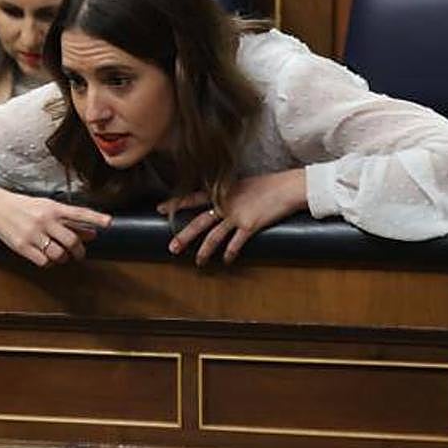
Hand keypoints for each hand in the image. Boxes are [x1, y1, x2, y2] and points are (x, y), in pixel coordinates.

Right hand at [0, 190, 112, 267]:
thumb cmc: (23, 207)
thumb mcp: (46, 207)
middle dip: (79, 251)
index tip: (108, 223)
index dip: (95, 218)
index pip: (79, 213)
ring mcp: (33, 234)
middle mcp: (44, 220)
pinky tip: (46, 257)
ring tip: (60, 255)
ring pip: (59, 254)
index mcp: (52, 207)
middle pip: (72, 240)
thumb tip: (91, 233)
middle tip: (79, 254)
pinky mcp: (22, 246)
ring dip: (63, 258)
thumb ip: (68, 220)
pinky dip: (48, 262)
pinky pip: (43, 261)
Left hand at [157, 168, 306, 265]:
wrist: (287, 187)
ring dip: (204, 251)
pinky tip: (226, 261)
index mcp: (222, 192)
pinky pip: (235, 244)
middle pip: (199, 222)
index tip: (160, 209)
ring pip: (214, 237)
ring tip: (198, 262)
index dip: (176, 204)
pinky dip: (230, 254)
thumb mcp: (242, 185)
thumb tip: (218, 203)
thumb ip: (228, 194)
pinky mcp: (250, 225)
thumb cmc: (267, 185)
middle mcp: (225, 204)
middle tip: (172, 248)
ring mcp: (237, 215)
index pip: (193, 198)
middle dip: (184, 236)